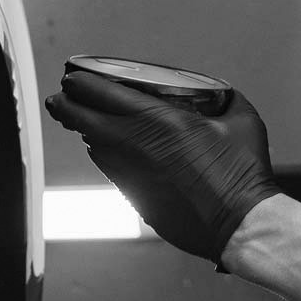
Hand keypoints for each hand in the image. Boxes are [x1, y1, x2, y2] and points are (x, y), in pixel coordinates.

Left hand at [45, 71, 282, 268]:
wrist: (239, 223)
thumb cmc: (242, 174)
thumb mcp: (242, 121)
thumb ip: (226, 100)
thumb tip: (221, 94)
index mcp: (157, 119)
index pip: (99, 93)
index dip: (79, 82)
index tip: (73, 76)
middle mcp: (134, 144)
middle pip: (79, 118)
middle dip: (64, 105)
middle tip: (59, 99)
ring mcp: (129, 174)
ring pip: (91, 145)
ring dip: (85, 130)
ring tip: (84, 120)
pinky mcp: (133, 197)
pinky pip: (109, 168)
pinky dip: (105, 154)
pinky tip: (111, 150)